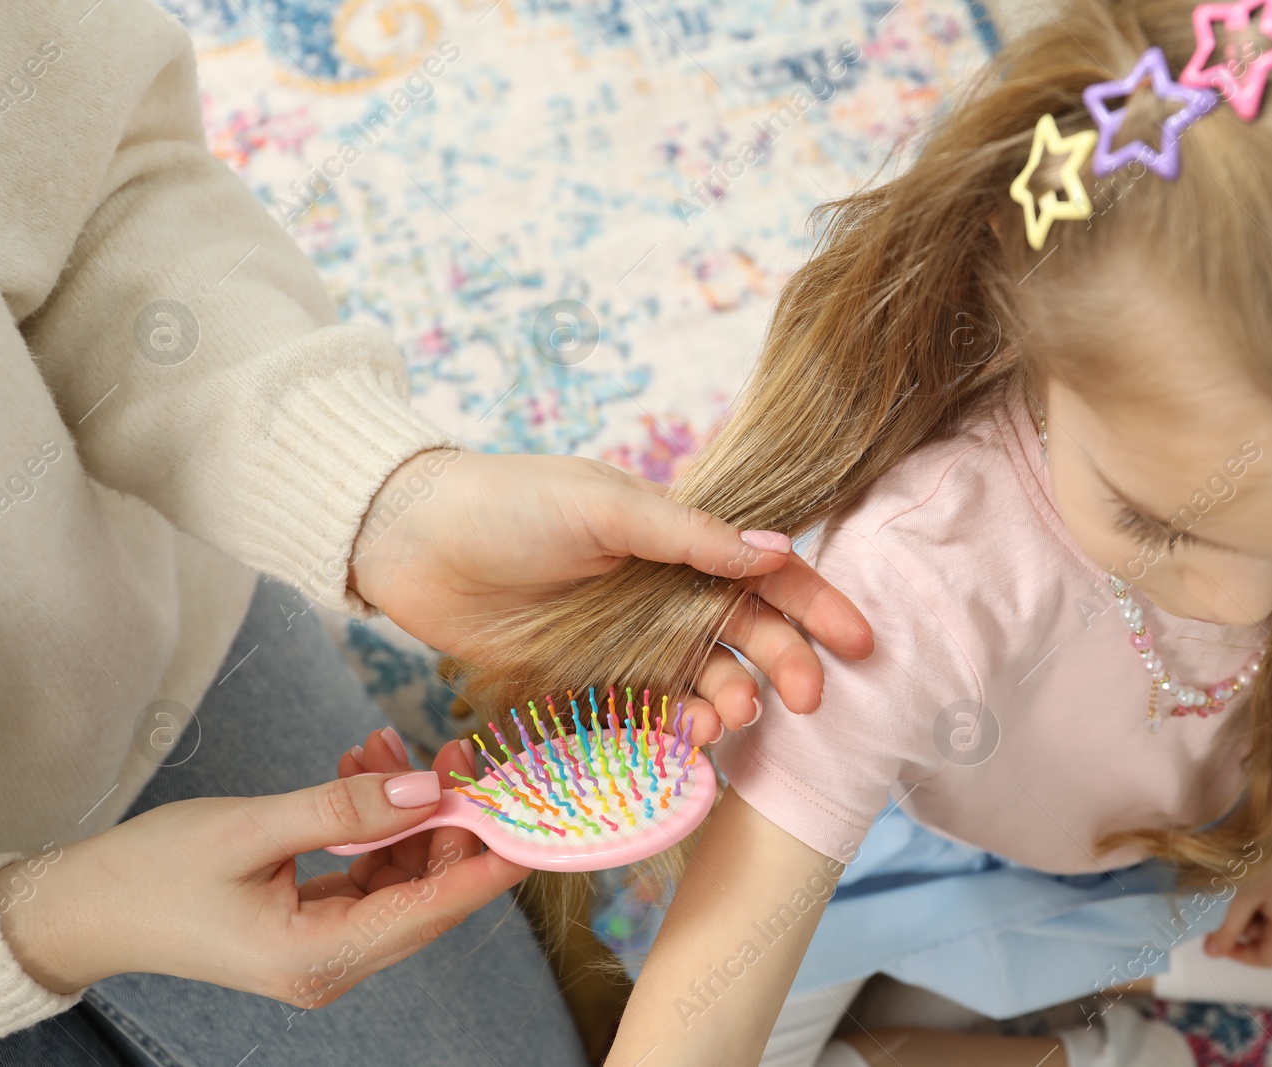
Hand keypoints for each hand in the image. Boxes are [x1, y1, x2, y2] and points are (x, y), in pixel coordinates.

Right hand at [0, 767, 524, 1008]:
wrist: (84, 908)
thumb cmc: (153, 872)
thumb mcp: (251, 829)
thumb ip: (345, 810)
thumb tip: (429, 789)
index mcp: (321, 958)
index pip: (434, 910)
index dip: (489, 860)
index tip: (534, 814)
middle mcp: (334, 965)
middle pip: (427, 893)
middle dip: (446, 817)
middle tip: (449, 748)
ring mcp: (327, 950)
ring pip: (401, 876)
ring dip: (404, 810)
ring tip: (381, 746)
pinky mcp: (316, 927)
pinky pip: (370, 873)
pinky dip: (374, 823)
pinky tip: (359, 771)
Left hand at [346, 450, 874, 733]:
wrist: (412, 542)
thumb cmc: (512, 505)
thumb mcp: (606, 506)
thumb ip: (690, 535)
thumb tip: (778, 550)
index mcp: (679, 540)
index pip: (766, 573)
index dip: (817, 606)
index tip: (860, 643)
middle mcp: (666, 594)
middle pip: (748, 636)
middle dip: (786, 666)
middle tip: (807, 699)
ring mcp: (629, 642)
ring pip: (705, 681)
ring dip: (731, 702)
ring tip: (727, 720)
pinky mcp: (588, 684)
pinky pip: (648, 715)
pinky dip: (675, 731)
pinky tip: (685, 740)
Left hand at [1204, 817, 1271, 966]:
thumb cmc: (1261, 852)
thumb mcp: (1240, 894)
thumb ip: (1227, 928)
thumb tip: (1213, 955)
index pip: (1270, 958)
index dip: (1240, 954)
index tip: (1218, 939)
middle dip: (1253, 928)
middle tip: (1231, 902)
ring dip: (1268, 911)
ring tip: (1250, 884)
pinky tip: (1271, 872)